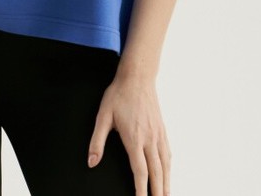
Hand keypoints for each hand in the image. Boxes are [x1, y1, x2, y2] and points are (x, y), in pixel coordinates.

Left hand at [87, 75, 171, 195]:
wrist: (137, 77)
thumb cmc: (119, 95)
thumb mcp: (103, 116)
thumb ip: (97, 141)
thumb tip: (92, 161)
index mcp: (134, 138)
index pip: (140, 171)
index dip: (141, 190)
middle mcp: (149, 138)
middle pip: (156, 172)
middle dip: (158, 191)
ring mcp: (158, 134)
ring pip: (165, 164)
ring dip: (166, 183)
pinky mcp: (162, 129)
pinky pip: (168, 153)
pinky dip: (169, 168)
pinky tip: (168, 173)